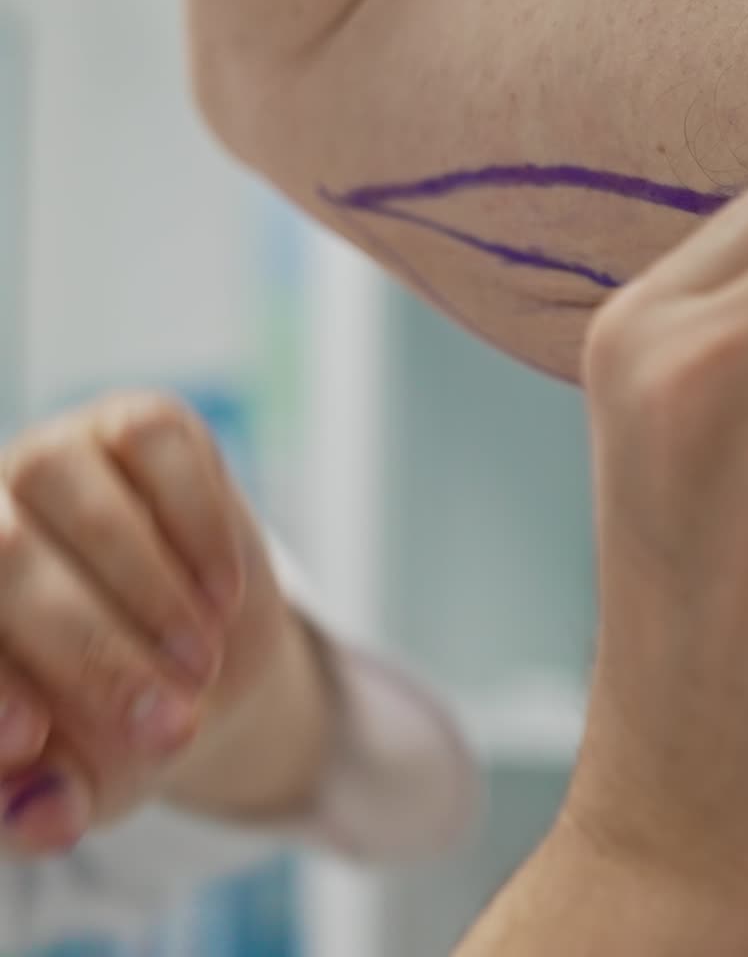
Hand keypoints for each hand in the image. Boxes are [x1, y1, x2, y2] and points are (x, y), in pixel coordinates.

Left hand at [0, 393, 293, 852]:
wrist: (204, 658)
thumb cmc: (116, 718)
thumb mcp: (86, 782)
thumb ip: (52, 805)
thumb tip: (42, 819)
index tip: (30, 745)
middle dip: (88, 651)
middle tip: (168, 725)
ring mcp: (49, 455)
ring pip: (62, 485)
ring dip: (147, 589)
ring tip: (200, 663)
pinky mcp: (134, 421)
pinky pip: (154, 444)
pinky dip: (197, 525)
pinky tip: (224, 591)